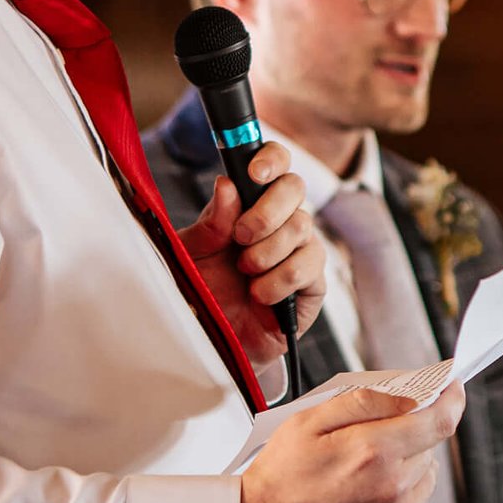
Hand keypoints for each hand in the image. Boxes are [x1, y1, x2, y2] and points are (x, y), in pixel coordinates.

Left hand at [179, 141, 325, 361]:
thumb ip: (209, 223)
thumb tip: (226, 185)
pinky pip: (309, 267)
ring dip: (267, 251)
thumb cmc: (201, 293)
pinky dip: (280, 279)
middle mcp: (279, 221)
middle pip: (295, 187)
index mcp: (250, 204)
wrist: (211, 343)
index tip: (254, 173)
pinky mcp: (312, 284)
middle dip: (266, 211)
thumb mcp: (191, 256)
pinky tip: (261, 294)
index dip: (271, 159)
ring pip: (302, 226)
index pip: (274, 164)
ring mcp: (299, 250)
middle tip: (240, 237)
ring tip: (245, 273)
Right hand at [237, 385, 466, 502]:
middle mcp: (393, 489)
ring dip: (407, 467)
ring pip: (426, 477)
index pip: (439, 420)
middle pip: (430, 446)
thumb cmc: (280, 476)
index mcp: (373, 452)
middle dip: (411, 433)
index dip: (451, 399)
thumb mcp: (309, 420)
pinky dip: (400, 497)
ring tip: (363, 472)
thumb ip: (365, 401)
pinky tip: (365, 498)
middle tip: (373, 437)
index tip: (452, 388)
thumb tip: (409, 396)